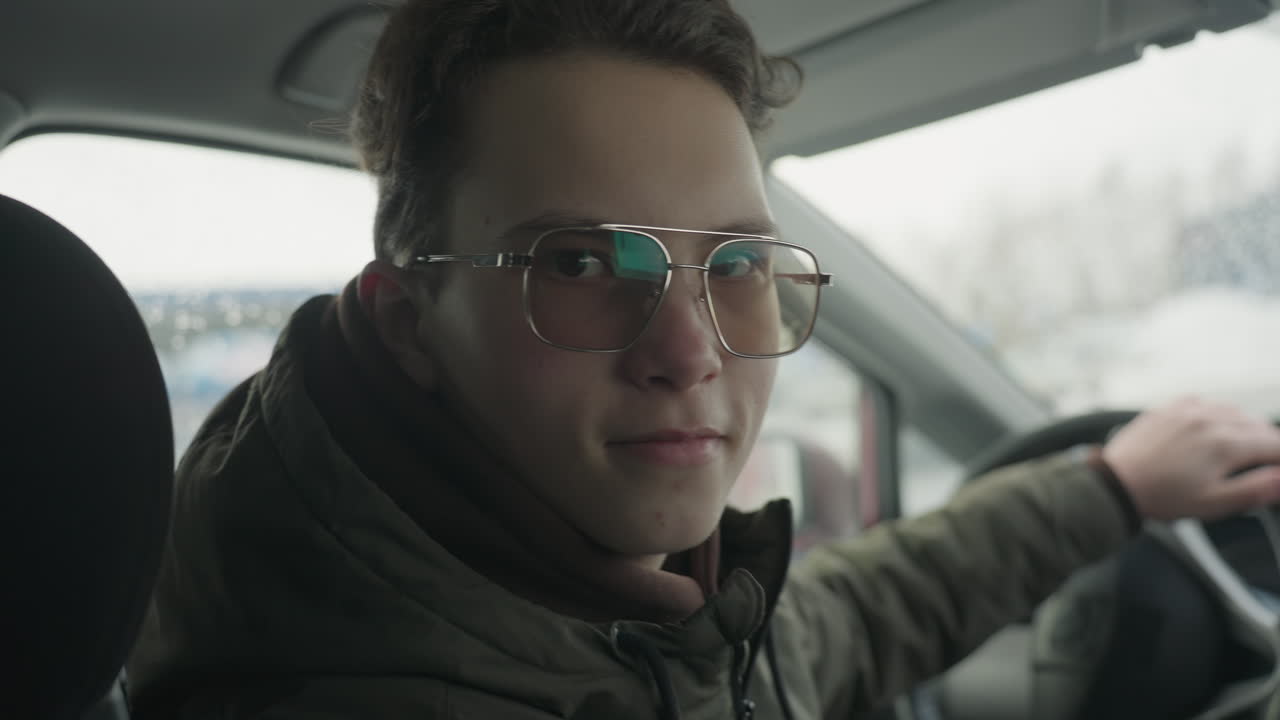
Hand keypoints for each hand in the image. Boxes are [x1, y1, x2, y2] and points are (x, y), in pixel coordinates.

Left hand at [1103, 398, 1279, 520]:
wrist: (1115, 482)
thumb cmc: (1162, 497)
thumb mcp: (1214, 503)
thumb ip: (1256, 489)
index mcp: (1225, 444)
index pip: (1275, 444)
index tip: (1277, 467)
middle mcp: (1209, 420)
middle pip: (1258, 426)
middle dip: (1268, 444)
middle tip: (1263, 463)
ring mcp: (1188, 410)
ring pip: (1234, 411)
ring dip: (1245, 427)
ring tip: (1243, 448)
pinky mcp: (1169, 407)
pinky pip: (1205, 402)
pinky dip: (1217, 414)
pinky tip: (1213, 428)